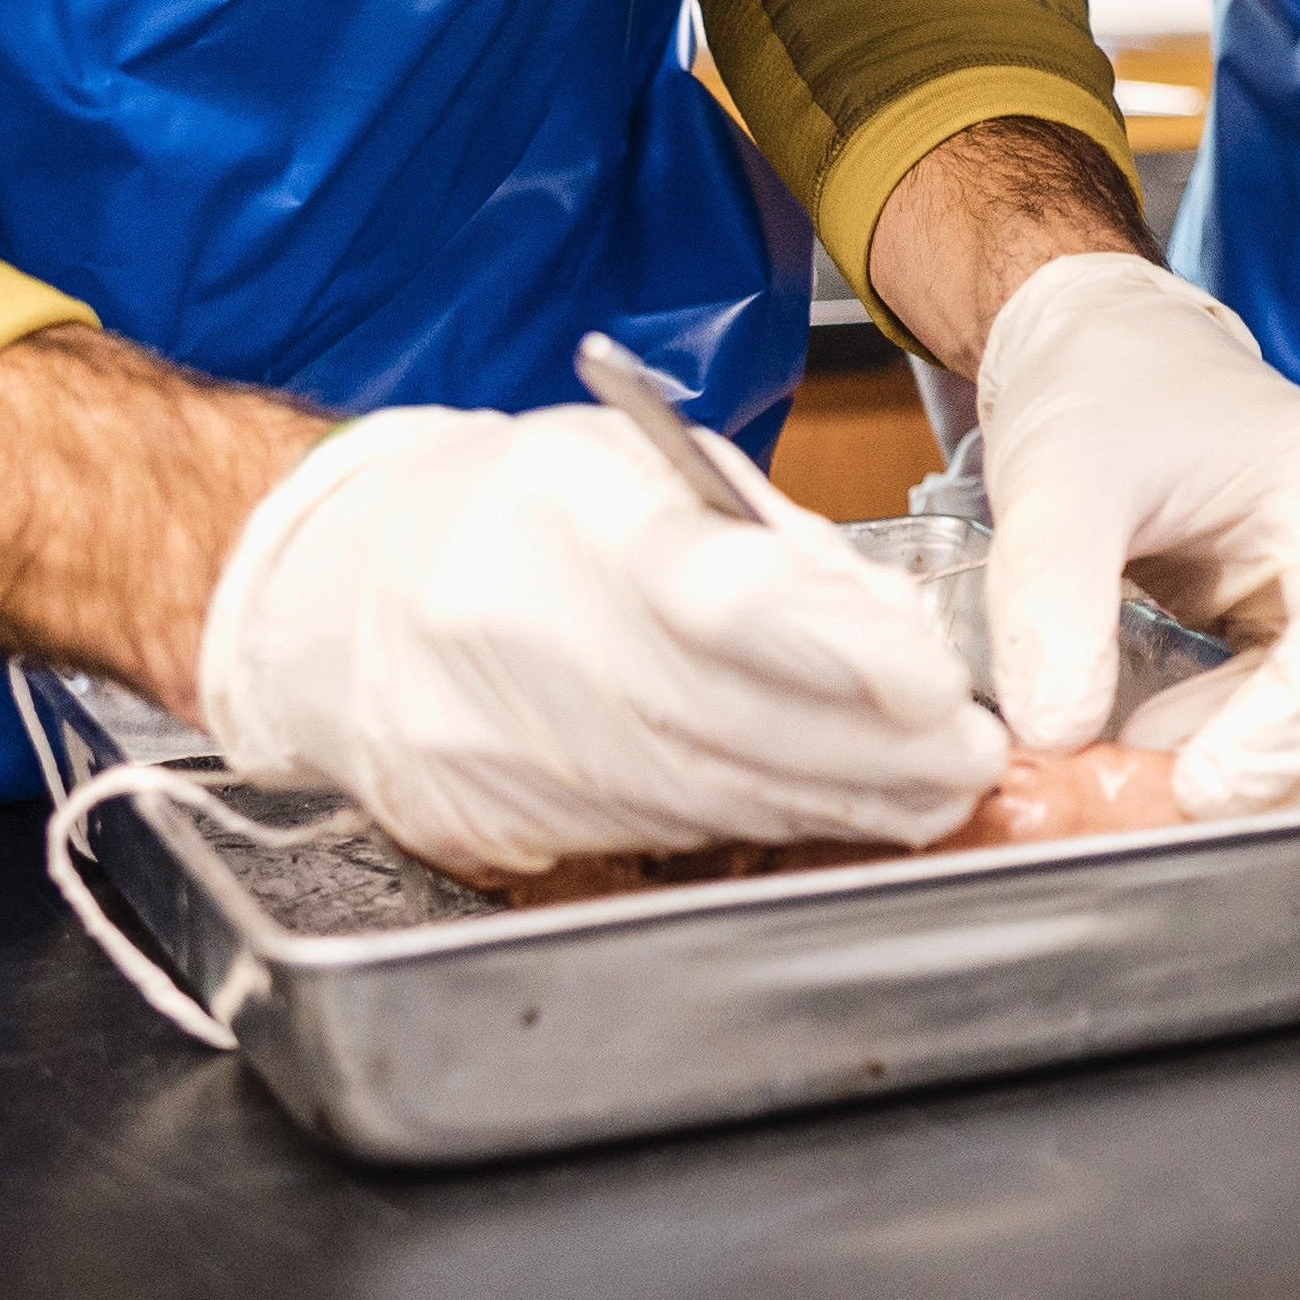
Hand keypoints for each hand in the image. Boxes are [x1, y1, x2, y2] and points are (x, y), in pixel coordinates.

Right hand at [194, 403, 1006, 881]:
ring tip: (937, 786)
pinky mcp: (494, 824)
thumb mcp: (627, 470)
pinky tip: (832, 808)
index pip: (716, 598)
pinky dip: (760, 822)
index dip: (836, 649)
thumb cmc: (499, 512)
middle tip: (975, 754)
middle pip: (727, 720)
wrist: (325, 597)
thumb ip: (761, 542)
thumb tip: (886, 620)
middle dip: (872, 750)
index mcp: (563, 524)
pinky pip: (659, 829)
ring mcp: (504, 749)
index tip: (934, 677)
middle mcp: (526, 643)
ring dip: (838, 800)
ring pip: (706, 793)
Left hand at [978, 256, 1299, 817]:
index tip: (1198, 787)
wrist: (1108, 352)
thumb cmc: (1100, 394)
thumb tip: (1062, 735)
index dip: (1291, 728)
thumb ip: (1053, 603)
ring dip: (1271, 782)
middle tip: (1158, 806)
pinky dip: (1255, 763)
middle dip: (1281, 776)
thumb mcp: (1056, 481)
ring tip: (1148, 779)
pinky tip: (1169, 762)